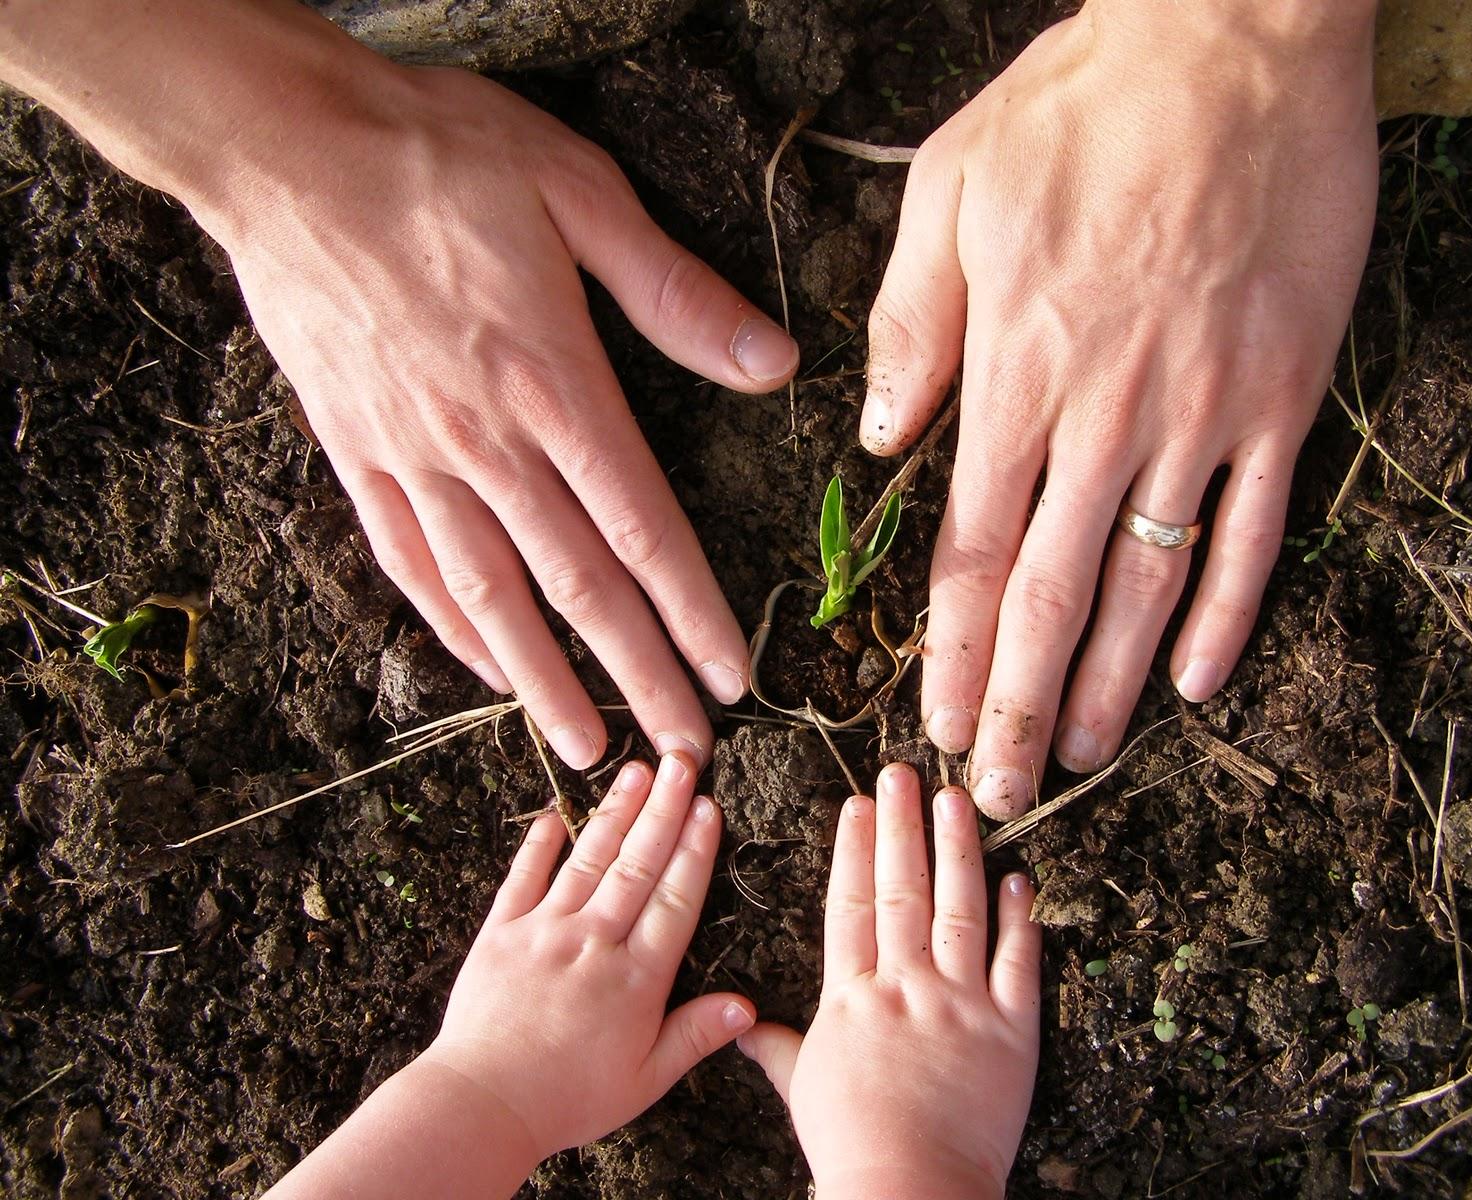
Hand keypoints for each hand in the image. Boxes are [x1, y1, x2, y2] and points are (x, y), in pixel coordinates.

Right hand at [219, 52, 800, 766]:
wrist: (282, 144)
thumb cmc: (436, 155)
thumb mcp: (578, 189)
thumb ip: (674, 291)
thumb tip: (773, 361)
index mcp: (554, 385)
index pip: (644, 530)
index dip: (693, 613)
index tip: (732, 679)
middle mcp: (485, 443)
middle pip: (579, 586)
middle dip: (639, 675)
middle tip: (683, 751)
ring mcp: (412, 456)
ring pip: (489, 595)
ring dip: (542, 679)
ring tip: (584, 747)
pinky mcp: (354, 451)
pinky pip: (405, 560)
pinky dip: (448, 624)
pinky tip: (480, 665)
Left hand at [422, 752, 754, 1158]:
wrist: (481, 1105)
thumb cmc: (567, 1099)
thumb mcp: (644, 1080)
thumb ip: (694, 1036)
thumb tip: (746, 1007)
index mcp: (635, 979)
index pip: (673, 901)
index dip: (694, 851)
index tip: (709, 807)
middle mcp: (594, 943)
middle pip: (637, 865)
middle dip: (663, 810)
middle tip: (682, 762)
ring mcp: (544, 932)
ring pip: (588, 861)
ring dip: (615, 814)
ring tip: (636, 771)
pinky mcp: (500, 934)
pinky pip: (522, 880)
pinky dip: (538, 846)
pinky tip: (553, 815)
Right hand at [737, 764, 1040, 1198]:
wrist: (911, 1193)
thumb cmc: (852, 1149)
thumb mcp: (803, 1090)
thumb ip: (778, 1047)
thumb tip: (740, 1023)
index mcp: (853, 998)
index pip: (852, 906)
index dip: (855, 851)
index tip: (857, 805)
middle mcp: (906, 986)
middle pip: (903, 891)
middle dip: (901, 826)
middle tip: (901, 774)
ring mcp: (962, 1004)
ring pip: (960, 909)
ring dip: (958, 850)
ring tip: (956, 800)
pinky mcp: (1011, 1031)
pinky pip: (1019, 963)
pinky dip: (1022, 918)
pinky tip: (1020, 877)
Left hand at [864, 0, 1378, 815]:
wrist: (1233, 38)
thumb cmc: (1082, 107)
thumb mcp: (953, 192)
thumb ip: (912, 327)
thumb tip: (881, 436)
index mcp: (1015, 373)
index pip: (971, 551)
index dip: (952, 653)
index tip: (938, 724)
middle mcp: (1104, 414)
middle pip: (1050, 595)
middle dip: (1018, 704)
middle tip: (1000, 789)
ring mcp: (1201, 411)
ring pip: (1146, 581)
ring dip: (1108, 683)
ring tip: (1080, 757)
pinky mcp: (1283, 394)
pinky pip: (1254, 528)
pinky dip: (1225, 612)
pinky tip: (1195, 681)